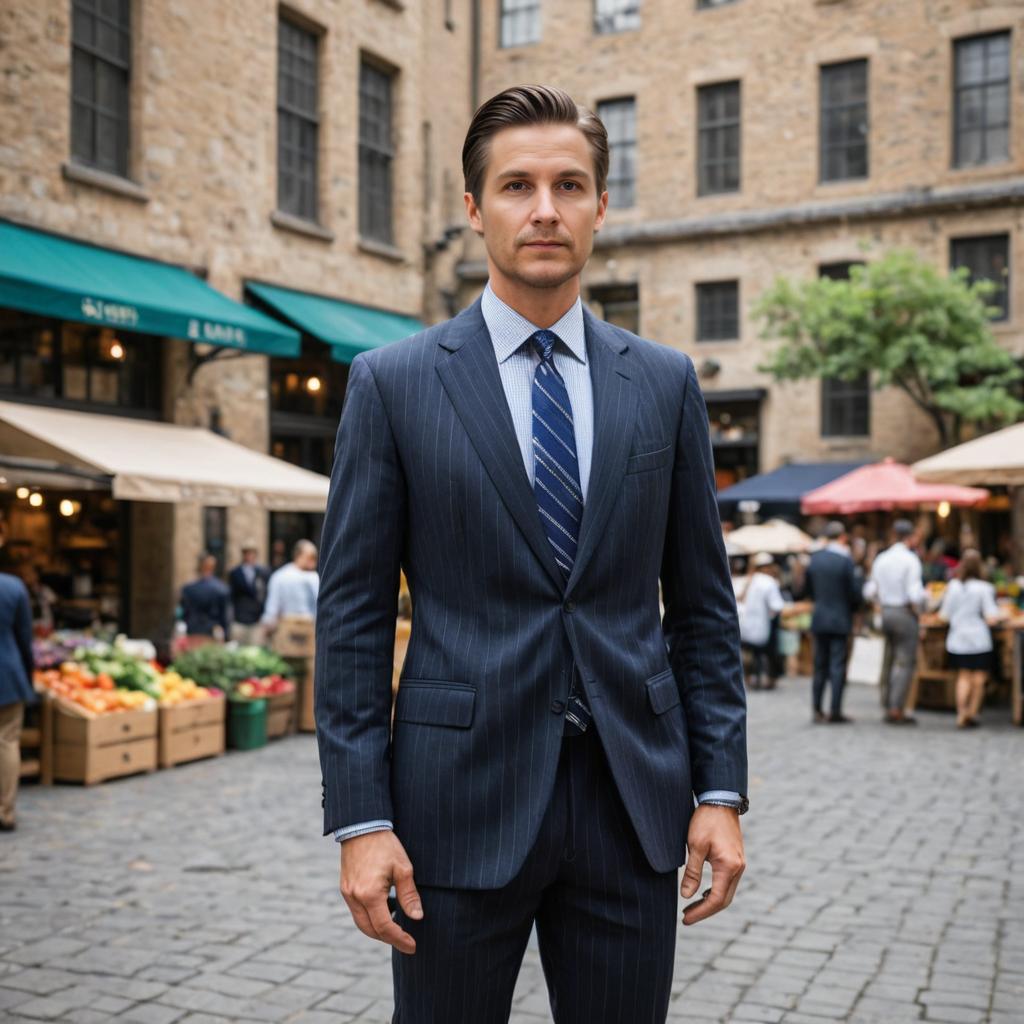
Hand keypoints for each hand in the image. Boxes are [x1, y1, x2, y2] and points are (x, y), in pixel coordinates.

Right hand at [339, 830, 422, 954]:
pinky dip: (370, 917)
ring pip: (361, 922)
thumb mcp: (403, 868)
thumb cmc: (385, 845)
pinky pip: (356, 911)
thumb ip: (409, 895)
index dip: (400, 939)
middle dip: (388, 938)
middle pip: (370, 930)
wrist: (362, 825)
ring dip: (377, 929)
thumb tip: (417, 917)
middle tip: (406, 941)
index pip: (385, 927)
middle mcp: (354, 897)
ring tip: (396, 927)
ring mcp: (347, 893)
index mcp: (370, 894)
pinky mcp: (344, 887)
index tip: (412, 946)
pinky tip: (385, 910)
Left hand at [680, 804, 744, 925]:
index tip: (685, 919)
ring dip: (710, 902)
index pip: (716, 899)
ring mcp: (739, 864)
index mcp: (728, 866)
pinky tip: (702, 893)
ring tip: (690, 907)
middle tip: (686, 917)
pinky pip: (727, 883)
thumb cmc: (706, 820)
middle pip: (724, 900)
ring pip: (727, 892)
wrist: (721, 800)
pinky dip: (715, 891)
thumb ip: (693, 872)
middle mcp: (738, 868)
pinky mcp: (736, 859)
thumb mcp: (695, 845)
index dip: (700, 912)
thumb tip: (686, 896)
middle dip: (705, 911)